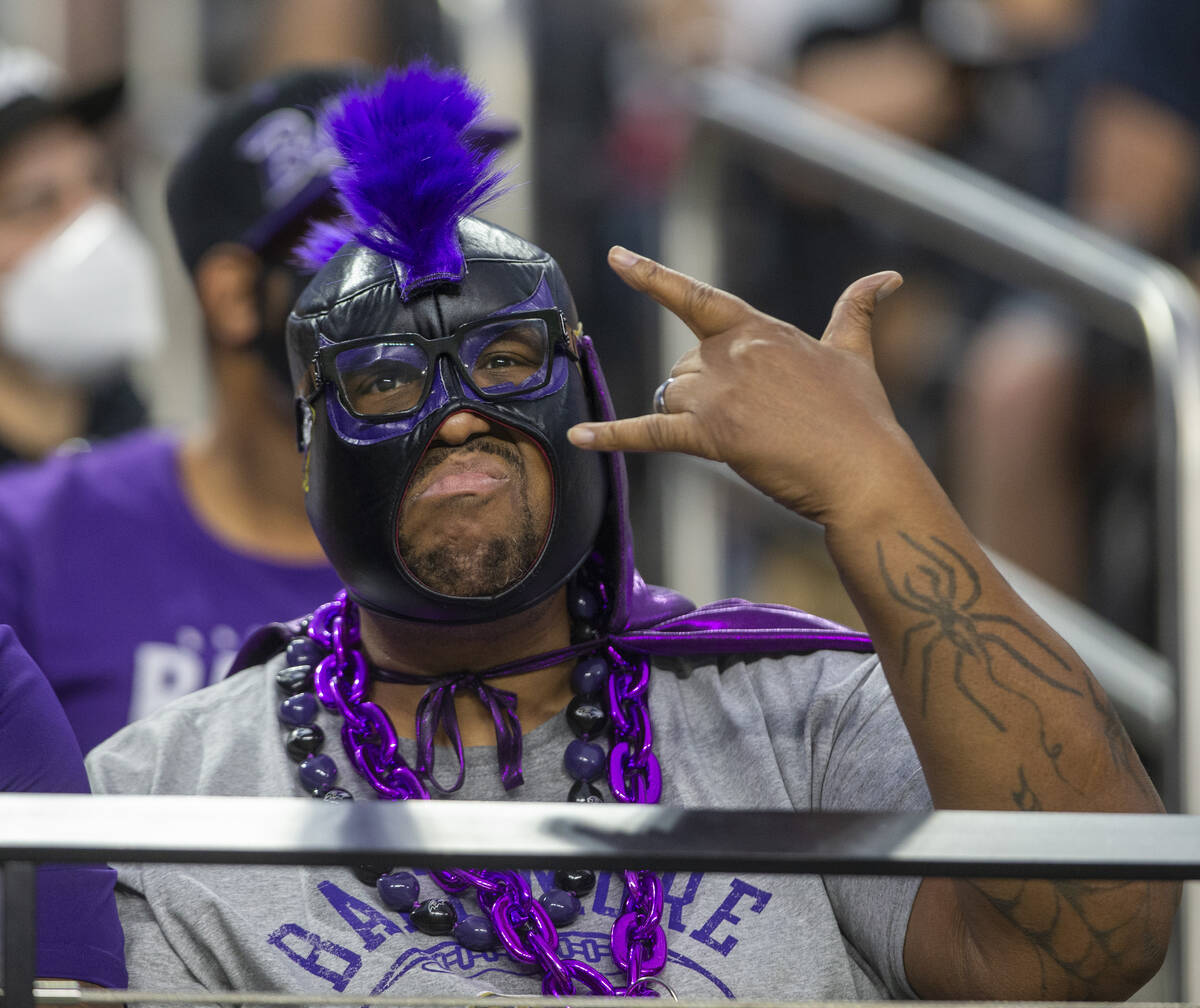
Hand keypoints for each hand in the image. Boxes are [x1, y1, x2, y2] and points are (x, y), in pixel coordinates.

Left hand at [567, 247, 910, 525]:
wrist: (865, 470)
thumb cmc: (862, 416)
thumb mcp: (855, 353)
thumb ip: (857, 311)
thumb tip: (890, 277)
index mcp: (760, 329)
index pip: (697, 297)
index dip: (652, 276)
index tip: (616, 256)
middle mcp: (733, 352)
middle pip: (684, 369)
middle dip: (703, 395)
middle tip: (756, 421)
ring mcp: (720, 392)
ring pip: (673, 398)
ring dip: (694, 419)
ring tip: (748, 438)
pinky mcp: (711, 434)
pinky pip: (648, 432)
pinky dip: (612, 436)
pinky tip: (578, 437)